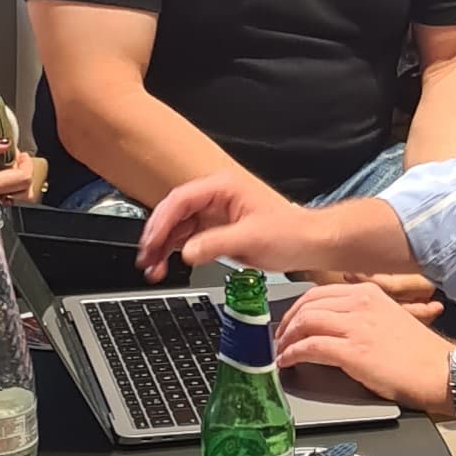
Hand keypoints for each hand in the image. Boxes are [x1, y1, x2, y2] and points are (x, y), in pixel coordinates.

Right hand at [0, 131, 35, 218]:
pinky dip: (5, 189)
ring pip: (15, 200)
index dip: (25, 163)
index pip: (19, 179)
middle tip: (17, 158)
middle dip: (25, 173)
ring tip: (7, 167)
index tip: (20, 152)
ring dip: (17, 182)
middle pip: (22, 193)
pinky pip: (1, 201)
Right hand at [140, 172, 314, 279]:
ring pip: (177, 226)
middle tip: (145, 258)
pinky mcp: (216, 228)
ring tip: (152, 268)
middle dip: (156, 236)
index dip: (161, 222)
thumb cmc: (290, 233)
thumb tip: (186, 252)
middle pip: (174, 212)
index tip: (151, 243)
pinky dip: (175, 251)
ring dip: (163, 247)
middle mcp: (215, 196)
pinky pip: (188, 237)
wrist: (309, 242)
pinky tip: (166, 264)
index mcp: (223, 187)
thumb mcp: (251, 239)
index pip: (180, 200)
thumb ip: (215, 244)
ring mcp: (215, 212)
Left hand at [274, 279, 454, 415]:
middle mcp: (361, 303)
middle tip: (280, 338)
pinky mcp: (352, 351)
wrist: (442, 372)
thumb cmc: (419, 354)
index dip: (298, 308)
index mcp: (369, 293)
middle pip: (307, 305)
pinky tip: (288, 362)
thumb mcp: (390, 319)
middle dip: (288, 322)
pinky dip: (293, 354)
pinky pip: (310, 347)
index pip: (320, 292)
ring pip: (305, 322)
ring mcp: (356, 326)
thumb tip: (335, 324)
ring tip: (282, 352)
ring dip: (287, 339)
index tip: (290, 321)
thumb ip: (363, 315)